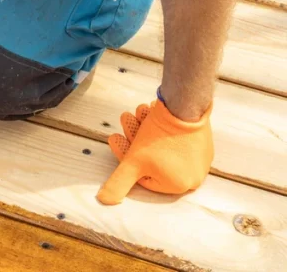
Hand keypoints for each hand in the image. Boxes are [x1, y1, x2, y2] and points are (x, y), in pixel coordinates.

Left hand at [96, 100, 213, 204]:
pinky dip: (161, 127)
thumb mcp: (132, 163)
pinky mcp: (203, 141)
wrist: (186, 107)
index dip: (125, 155)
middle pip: (152, 158)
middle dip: (134, 138)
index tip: (115, 137)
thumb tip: (105, 200)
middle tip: (125, 119)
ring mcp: (200, 157)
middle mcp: (193, 174)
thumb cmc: (160, 139)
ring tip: (136, 112)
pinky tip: (149, 112)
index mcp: (179, 185)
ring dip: (144, 128)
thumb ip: (119, 184)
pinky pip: (176, 137)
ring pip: (162, 145)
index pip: (143, 174)